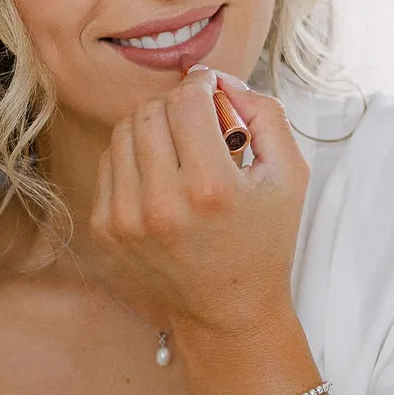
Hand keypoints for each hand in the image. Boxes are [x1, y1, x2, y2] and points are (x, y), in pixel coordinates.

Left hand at [89, 70, 309, 346]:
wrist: (227, 314)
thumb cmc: (263, 243)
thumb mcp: (289, 175)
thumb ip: (265, 113)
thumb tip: (221, 81)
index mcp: (210, 188)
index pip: (186, 100)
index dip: (202, 85)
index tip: (213, 94)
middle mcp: (161, 204)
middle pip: (150, 111)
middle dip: (176, 108)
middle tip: (199, 127)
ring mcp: (125, 219)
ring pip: (123, 132)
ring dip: (153, 129)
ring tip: (180, 153)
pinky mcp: (104, 229)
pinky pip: (110, 163)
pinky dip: (134, 159)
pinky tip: (160, 179)